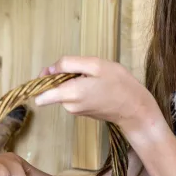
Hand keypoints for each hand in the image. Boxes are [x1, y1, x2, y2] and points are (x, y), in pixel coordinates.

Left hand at [36, 56, 159, 133]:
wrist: (135, 108)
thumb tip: (49, 69)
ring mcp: (75, 111)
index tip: (53, 71)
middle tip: (84, 72)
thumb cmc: (118, 84)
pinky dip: (80, 89)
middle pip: (52, 89)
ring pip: (63, 92)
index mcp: (70, 93)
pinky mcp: (82, 112)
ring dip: (73, 82)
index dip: (43, 79)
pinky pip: (73, 96)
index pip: (40, 95)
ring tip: (93, 79)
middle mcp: (69, 106)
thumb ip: (68, 64)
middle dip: (63, 77)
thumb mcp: (95, 64)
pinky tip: (96, 86)